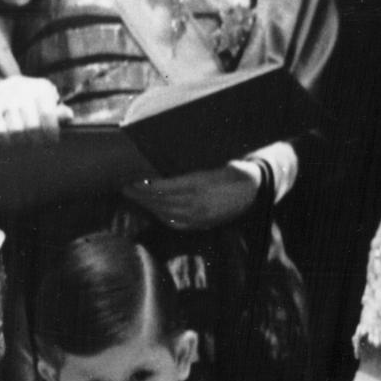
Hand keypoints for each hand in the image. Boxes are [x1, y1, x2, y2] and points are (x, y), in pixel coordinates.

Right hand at [0, 76, 73, 145]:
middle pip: (32, 126)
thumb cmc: (35, 98)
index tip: (53, 140)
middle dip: (37, 140)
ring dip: (23, 141)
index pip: (48, 114)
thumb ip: (58, 110)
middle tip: (39, 144)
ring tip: (27, 143)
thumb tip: (68, 115)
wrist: (10, 86)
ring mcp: (6, 98)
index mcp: (41, 88)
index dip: (51, 132)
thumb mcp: (49, 99)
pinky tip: (12, 141)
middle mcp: (23, 90)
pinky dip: (6, 139)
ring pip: (16, 130)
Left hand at [121, 162, 259, 230]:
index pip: (164, 188)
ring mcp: (199, 216)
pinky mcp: (202, 223)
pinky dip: (160, 215)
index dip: (145, 186)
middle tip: (124, 186)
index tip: (132, 178)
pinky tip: (151, 208)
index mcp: (200, 184)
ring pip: (165, 212)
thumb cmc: (233, 167)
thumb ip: (189, 163)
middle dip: (140, 195)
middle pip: (160, 201)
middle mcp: (198, 203)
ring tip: (134, 196)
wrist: (256, 188)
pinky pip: (175, 222)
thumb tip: (161, 156)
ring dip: (147, 205)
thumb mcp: (213, 160)